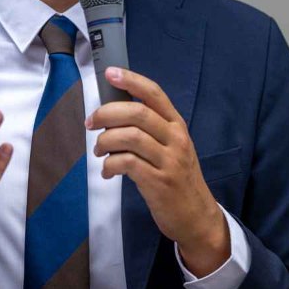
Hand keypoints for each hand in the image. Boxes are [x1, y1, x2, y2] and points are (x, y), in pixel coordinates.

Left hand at [87, 67, 229, 277]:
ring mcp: (168, 160)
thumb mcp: (171, 147)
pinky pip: (126, 163)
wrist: (196, 215)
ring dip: (105, 141)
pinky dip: (110, 164)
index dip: (131, 80)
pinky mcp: (158, 182)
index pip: (154, 93)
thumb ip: (149, 129)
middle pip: (137, 112)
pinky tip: (108, 171)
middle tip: (91, 123)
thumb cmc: (177, 177)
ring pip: (129, 136)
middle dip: (107, 113)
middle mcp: (175, 138)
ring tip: (99, 150)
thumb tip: (113, 112)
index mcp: (177, 124)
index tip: (110, 73)